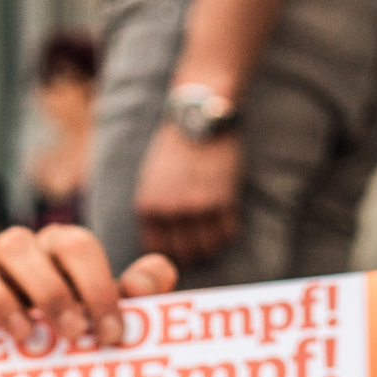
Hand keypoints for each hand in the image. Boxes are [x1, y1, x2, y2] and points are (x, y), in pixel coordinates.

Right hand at [0, 225, 177, 350]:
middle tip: (71, 336)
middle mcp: (14, 254)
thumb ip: (139, 294)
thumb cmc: (80, 337)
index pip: (75, 244)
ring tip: (21, 338)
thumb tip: (149, 279)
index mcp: (58, 249)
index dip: (97, 286)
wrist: (36, 370)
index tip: (113, 334)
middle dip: (46, 291)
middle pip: (15, 243)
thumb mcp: (113, 318)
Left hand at [135, 121, 241, 267]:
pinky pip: (227, 232)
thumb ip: (153, 210)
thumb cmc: (173, 150)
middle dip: (191, 255)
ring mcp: (198, 207)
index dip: (168, 254)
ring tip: (212, 239)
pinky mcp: (223, 200)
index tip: (177, 253)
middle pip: (183, 253)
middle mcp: (171, 211)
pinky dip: (227, 233)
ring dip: (211, 246)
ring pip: (207, 247)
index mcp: (148, 206)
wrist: (198, 121)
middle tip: (198, 250)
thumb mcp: (149, 181)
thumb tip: (158, 243)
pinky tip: (225, 224)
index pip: (156, 248)